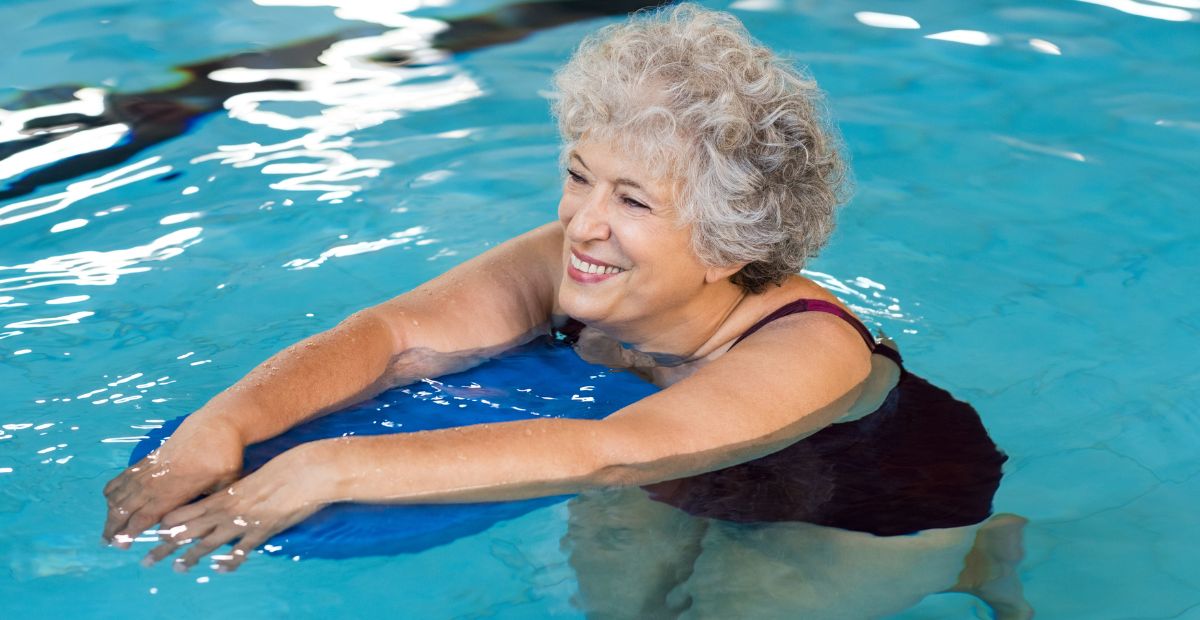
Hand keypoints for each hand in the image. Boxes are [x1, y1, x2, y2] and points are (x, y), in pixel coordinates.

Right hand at [102, 418, 243, 548]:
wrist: (216, 424)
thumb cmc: (224, 457)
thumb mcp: (225, 484)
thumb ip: (212, 504)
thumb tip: (209, 522)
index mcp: (173, 491)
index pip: (144, 516)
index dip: (130, 532)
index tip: (121, 545)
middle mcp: (155, 482)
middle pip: (124, 508)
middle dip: (114, 527)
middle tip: (109, 543)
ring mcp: (148, 470)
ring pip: (119, 494)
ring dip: (110, 512)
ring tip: (109, 529)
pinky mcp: (147, 460)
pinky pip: (121, 477)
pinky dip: (112, 491)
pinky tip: (111, 502)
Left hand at [141, 447, 330, 572]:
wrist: (305, 472)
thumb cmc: (282, 471)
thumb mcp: (252, 480)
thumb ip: (238, 493)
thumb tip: (229, 500)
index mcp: (224, 495)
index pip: (186, 512)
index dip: (169, 524)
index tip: (155, 533)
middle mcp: (227, 509)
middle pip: (189, 530)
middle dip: (166, 545)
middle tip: (148, 559)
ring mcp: (243, 521)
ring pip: (209, 542)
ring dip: (191, 557)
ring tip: (177, 568)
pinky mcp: (261, 531)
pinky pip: (241, 549)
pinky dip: (230, 561)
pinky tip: (221, 570)